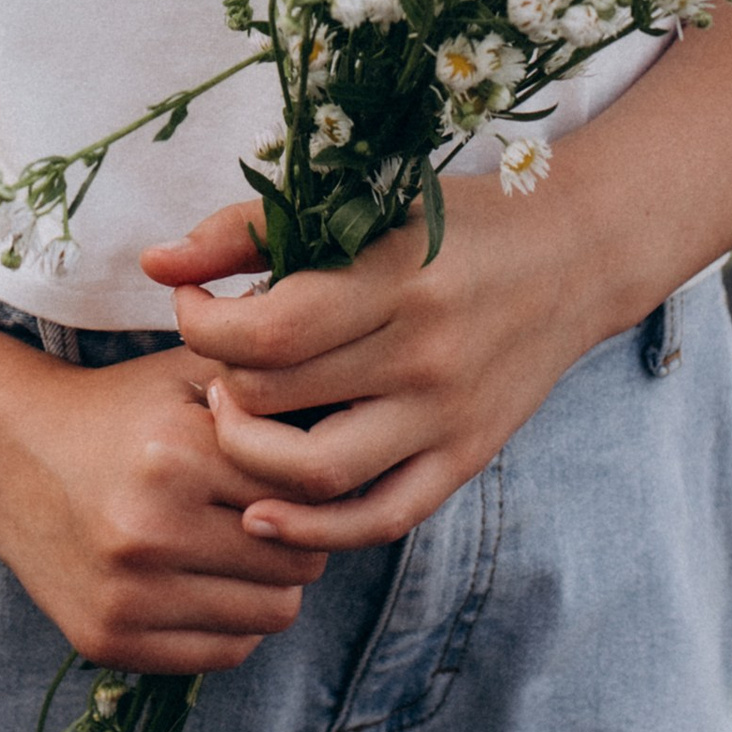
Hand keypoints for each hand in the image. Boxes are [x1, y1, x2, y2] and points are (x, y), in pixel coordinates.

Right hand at [0, 339, 329, 673]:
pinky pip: (225, 652)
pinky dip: (231, 622)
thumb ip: (266, 378)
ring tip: (239, 548)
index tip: (299, 474)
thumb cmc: (118, 410)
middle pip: (300, 561)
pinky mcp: (110, 639)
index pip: (309, 493)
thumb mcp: (185, 372)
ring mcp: (127, 592)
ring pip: (272, 614)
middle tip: (271, 515)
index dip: (317, 483)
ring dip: (269, 584)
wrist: (8, 457)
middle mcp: (150, 527)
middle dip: (299, 536)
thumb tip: (354, 404)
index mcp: (176, 452)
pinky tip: (204, 581)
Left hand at [139, 169, 637, 552]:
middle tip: (215, 359)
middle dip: (220, 379)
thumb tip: (156, 264)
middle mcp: (424, 353)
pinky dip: (311, 528)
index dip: (203, 324)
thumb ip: (254, 229)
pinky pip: (378, 517)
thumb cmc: (455, 221)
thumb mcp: (365, 203)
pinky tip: (261, 512)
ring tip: (234, 417)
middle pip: (278, 396)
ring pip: (316, 471)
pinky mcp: (465, 458)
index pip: (267, 328)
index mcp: (396, 276)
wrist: (576, 257)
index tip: (193, 305)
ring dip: (248, 454)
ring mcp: (447, 415)